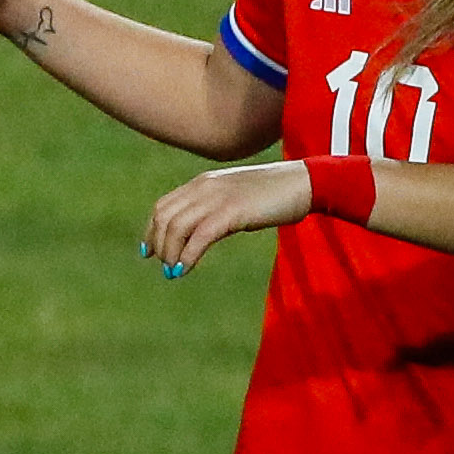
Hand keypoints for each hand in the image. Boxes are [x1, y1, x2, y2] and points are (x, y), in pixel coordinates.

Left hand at [143, 157, 311, 276]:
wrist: (305, 183)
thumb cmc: (275, 193)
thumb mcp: (236, 197)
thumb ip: (216, 209)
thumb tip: (201, 233)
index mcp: (203, 182)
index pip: (164, 205)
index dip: (151, 229)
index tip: (148, 250)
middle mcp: (204, 187)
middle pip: (164, 217)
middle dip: (158, 244)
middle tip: (163, 265)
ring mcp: (217, 198)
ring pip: (177, 227)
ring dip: (171, 253)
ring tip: (173, 271)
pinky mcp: (232, 212)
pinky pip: (199, 237)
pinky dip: (188, 255)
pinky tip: (185, 269)